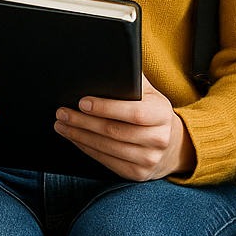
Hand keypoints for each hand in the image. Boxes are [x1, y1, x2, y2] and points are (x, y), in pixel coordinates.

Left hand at [54, 74, 195, 180]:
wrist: (173, 146)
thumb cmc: (152, 111)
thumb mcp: (150, 93)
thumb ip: (132, 78)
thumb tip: (106, 62)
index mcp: (162, 115)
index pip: (134, 112)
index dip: (106, 108)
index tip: (82, 102)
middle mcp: (159, 139)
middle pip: (114, 131)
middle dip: (83, 121)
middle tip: (62, 112)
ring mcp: (149, 160)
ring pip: (107, 148)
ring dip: (79, 136)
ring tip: (61, 124)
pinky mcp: (137, 174)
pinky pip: (106, 161)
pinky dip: (86, 148)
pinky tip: (74, 137)